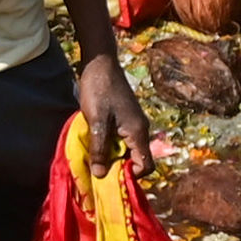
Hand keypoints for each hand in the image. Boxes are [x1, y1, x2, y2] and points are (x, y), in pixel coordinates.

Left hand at [74, 49, 151, 172]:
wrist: (100, 63)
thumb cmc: (99, 90)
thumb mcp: (97, 122)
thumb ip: (99, 149)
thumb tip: (100, 176)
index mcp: (138, 132)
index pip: (146, 166)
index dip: (130, 175)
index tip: (110, 177)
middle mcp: (140, 130)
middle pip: (136, 160)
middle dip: (118, 168)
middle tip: (98, 169)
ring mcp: (133, 124)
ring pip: (127, 150)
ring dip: (112, 156)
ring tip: (94, 157)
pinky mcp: (125, 118)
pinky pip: (121, 140)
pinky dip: (109, 145)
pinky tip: (95, 142)